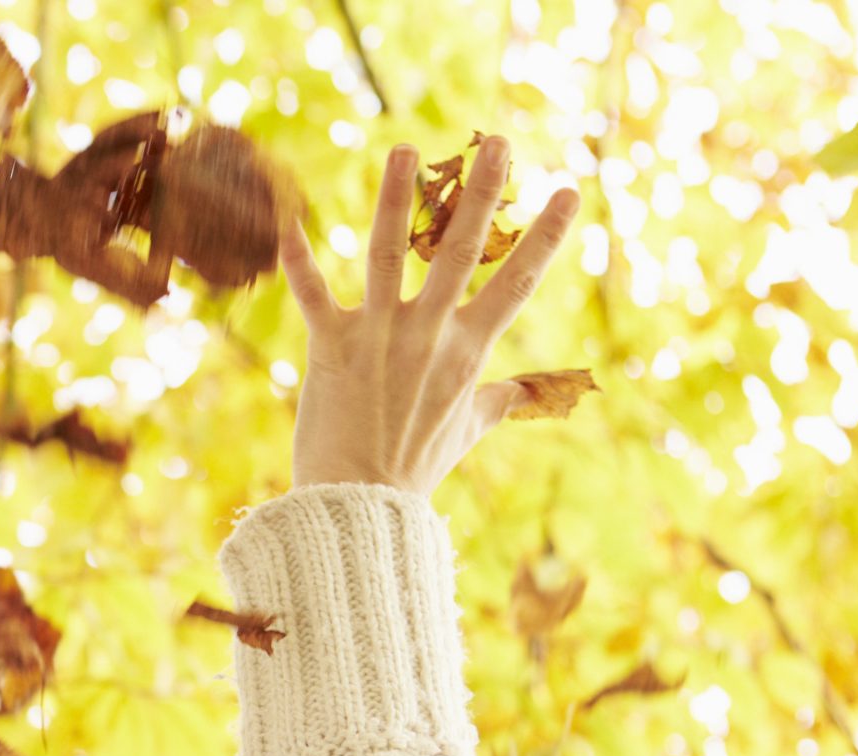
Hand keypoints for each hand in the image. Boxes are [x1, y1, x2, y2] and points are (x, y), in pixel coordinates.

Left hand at [275, 134, 578, 502]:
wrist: (359, 509)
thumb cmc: (414, 471)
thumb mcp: (466, 433)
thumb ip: (497, 401)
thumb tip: (525, 394)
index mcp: (468, 351)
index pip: (516, 284)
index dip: (545, 237)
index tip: (570, 191)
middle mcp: (429, 335)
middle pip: (460, 252)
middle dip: (484, 194)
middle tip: (501, 143)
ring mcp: (380, 338)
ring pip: (387, 253)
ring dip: (394, 198)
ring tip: (404, 149)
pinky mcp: (332, 348)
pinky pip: (313, 295)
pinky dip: (299, 259)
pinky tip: (287, 220)